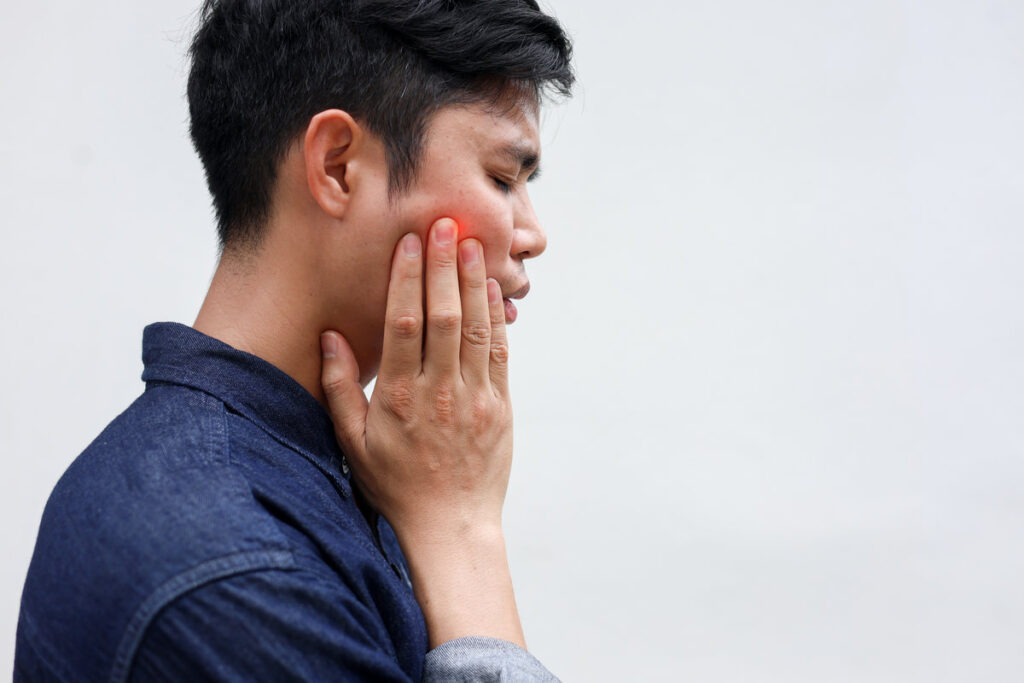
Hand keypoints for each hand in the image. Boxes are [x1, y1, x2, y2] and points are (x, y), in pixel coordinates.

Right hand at [319, 217, 523, 646]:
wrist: (449, 525)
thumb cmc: (394, 485)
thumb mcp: (353, 443)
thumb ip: (341, 389)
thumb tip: (331, 337)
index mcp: (399, 398)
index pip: (404, 324)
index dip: (408, 279)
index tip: (410, 243)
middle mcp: (440, 392)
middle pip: (444, 317)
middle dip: (444, 267)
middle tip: (446, 224)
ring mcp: (475, 399)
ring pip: (477, 330)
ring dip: (475, 284)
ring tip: (472, 245)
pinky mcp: (500, 408)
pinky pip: (500, 355)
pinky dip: (498, 320)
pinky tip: (494, 290)